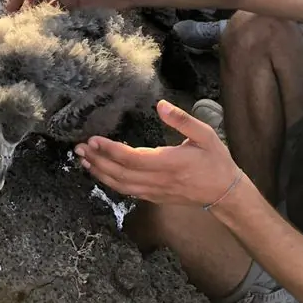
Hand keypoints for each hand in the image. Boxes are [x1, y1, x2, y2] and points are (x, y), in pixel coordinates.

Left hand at [75, 100, 241, 206]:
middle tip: (78, 149)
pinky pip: (128, 191)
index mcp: (170, 163)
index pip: (132, 158)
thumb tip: (160, 105)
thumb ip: (182, 120)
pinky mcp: (155, 197)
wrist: (224, 192)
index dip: (110, 150)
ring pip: (121, 186)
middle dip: (97, 161)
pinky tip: (102, 173)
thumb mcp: (205, 134)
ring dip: (100, 174)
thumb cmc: (216, 161)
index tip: (93, 139)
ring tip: (84, 161)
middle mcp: (158, 180)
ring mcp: (155, 191)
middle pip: (120, 174)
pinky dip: (111, 183)